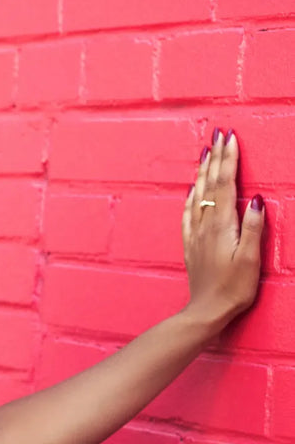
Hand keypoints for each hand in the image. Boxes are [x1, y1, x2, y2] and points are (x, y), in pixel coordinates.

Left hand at [181, 128, 264, 330]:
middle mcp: (205, 224)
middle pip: (210, 183)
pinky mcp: (190, 242)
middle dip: (216, 157)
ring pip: (198, 194)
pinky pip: (188, 211)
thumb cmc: (234, 288)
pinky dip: (191, 194)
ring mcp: (195, 232)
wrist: (206, 309)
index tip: (230, 138)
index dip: (228, 159)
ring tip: (205, 151)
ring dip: (203, 171)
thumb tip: (255, 198)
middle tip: (218, 133)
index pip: (225, 184)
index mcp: (222, 224)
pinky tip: (191, 188)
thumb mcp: (251, 259)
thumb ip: (253, 228)